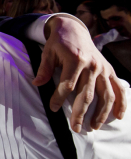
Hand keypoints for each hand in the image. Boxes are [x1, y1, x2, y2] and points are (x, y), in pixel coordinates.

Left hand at [34, 15, 126, 131]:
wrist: (74, 29)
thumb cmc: (59, 43)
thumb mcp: (48, 52)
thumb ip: (44, 69)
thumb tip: (36, 84)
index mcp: (76, 59)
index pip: (67, 85)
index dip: (59, 98)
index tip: (53, 108)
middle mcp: (92, 65)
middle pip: (87, 94)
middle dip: (80, 113)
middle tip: (75, 128)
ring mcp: (103, 69)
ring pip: (105, 95)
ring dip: (101, 113)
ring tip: (94, 127)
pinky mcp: (109, 70)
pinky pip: (118, 88)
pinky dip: (121, 102)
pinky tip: (119, 116)